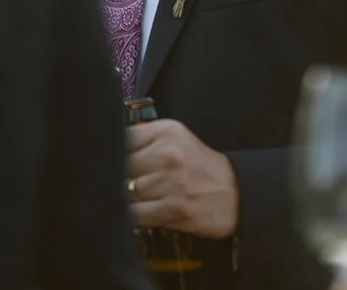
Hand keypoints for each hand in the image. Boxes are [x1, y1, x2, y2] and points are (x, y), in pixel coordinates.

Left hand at [126, 119, 238, 238]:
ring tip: (143, 196)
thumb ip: (146, 138)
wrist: (235, 193)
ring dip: (130, 197)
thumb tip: (111, 148)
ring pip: (128, 191)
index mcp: (168, 131)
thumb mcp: (178, 139)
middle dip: (123, 176)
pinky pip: (137, 213)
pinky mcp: (174, 208)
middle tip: (129, 181)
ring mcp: (172, 182)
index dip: (115, 151)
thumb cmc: (202, 167)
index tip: (114, 159)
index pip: (123, 137)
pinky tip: (145, 211)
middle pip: (122, 166)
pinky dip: (137, 214)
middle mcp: (169, 153)